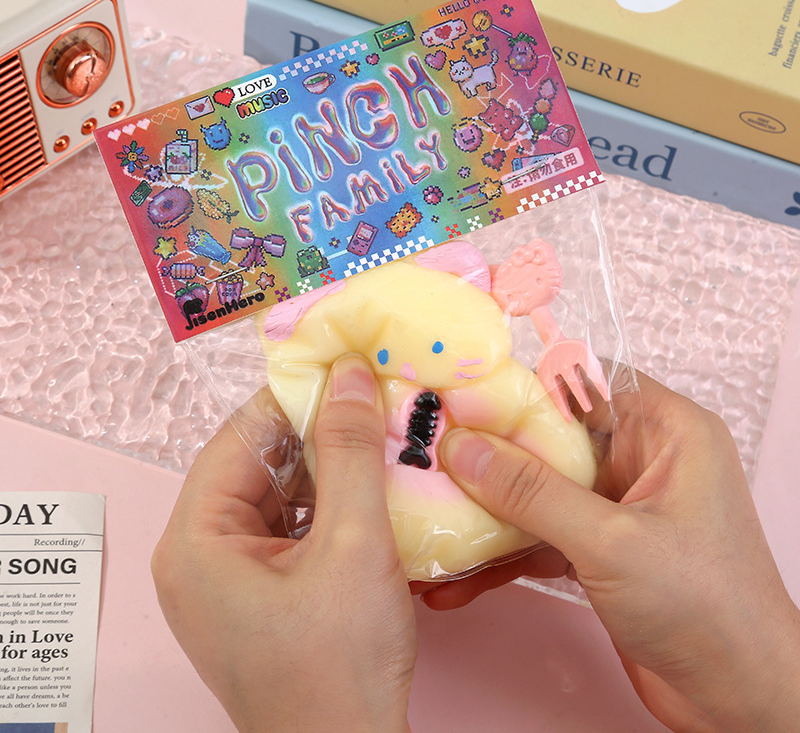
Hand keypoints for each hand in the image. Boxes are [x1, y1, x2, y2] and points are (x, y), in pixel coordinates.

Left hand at [151, 354, 415, 732]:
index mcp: (197, 541)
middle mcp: (198, 557)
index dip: (292, 398)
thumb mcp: (353, 543)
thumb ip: (349, 452)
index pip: (239, 437)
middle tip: (371, 406)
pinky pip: (289, 530)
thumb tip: (348, 378)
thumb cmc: (339, 667)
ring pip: (278, 497)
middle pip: (258, 465)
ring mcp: (226, 581)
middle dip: (317, 436)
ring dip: (328, 471)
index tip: (342, 370)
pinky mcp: (257, 596)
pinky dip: (328, 508)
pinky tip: (369, 494)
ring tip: (379, 444)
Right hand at [426, 372, 799, 732]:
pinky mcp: (600, 548)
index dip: (519, 387)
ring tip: (429, 519)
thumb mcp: (610, 541)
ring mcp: (618, 506)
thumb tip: (464, 449)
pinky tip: (456, 580)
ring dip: (487, 512)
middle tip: (428, 457)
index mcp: (666, 430)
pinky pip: (541, 535)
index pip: (581, 383)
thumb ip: (532, 493)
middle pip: (550, 439)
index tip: (459, 397)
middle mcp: (641, 459)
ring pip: (539, 490)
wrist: (737, 700)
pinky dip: (503, 555)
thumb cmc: (709, 610)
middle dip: (490, 454)